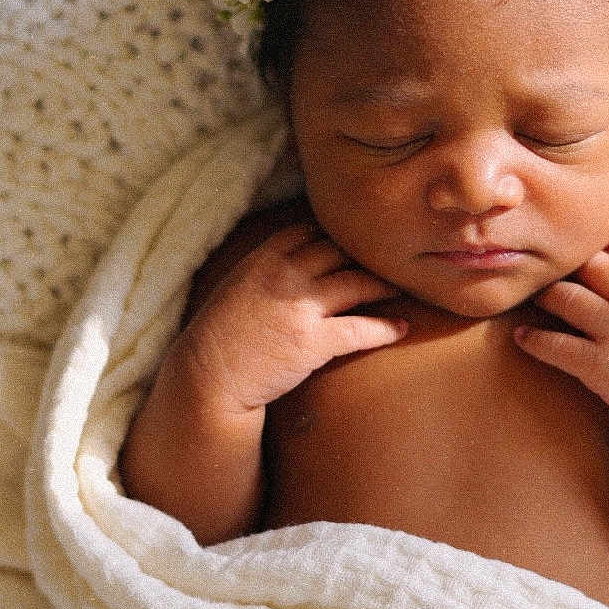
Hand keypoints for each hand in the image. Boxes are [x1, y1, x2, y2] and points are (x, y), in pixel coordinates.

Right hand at [177, 221, 406, 411]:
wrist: (207, 378)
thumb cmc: (222, 335)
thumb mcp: (238, 284)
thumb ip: (269, 266)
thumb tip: (301, 255)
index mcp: (264, 258)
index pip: (311, 229)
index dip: (337, 233)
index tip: (356, 240)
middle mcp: (284, 274)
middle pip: (340, 250)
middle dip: (367, 254)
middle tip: (391, 260)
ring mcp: (300, 306)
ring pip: (357, 282)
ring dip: (384, 284)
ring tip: (401, 288)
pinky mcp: (312, 341)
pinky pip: (360, 328)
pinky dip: (386, 328)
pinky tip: (401, 328)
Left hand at [513, 232, 608, 438]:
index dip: (601, 244)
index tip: (586, 251)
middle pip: (588, 264)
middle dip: (569, 266)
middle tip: (551, 273)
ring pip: (565, 297)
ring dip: (544, 296)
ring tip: (534, 299)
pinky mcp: (599, 364)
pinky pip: (555, 345)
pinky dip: (533, 340)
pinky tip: (522, 338)